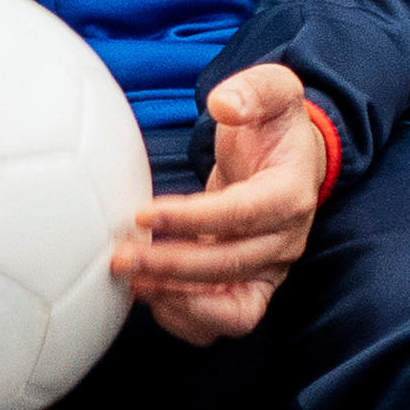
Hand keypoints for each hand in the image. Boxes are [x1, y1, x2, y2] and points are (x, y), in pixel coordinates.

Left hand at [119, 61, 334, 343]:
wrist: (288, 159)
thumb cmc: (272, 126)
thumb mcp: (273, 89)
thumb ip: (253, 90)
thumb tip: (225, 104)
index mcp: (290, 194)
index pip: (242, 215)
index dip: (192, 219)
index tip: (143, 214)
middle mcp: (285, 241)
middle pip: (231, 267)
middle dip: (172, 267)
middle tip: (120, 257)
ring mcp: (269, 269)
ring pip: (233, 310)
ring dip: (179, 302)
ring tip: (131, 282)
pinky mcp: (250, 285)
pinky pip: (225, 320)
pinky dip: (187, 317)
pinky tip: (148, 295)